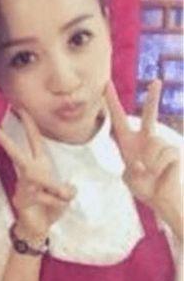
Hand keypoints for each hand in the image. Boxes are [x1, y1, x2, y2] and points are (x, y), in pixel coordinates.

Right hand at [0, 109, 75, 238]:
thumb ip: (66, 190)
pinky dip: (54, 203)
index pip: (35, 141)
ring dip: (55, 188)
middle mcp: (29, 173)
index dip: (29, 125)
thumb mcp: (64, 197)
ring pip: (39, 179)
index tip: (20, 109)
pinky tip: (52, 208)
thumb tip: (68, 189)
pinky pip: (44, 197)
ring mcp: (23, 186)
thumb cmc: (49, 207)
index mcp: (40, 165)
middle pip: (19, 154)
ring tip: (65, 195)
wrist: (38, 227)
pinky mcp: (22, 199)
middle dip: (8, 142)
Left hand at [105, 80, 180, 213]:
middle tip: (156, 81)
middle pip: (149, 114)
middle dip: (153, 97)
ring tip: (152, 173)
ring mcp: (161, 144)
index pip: (118, 118)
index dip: (111, 101)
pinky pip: (165, 156)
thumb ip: (131, 170)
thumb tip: (141, 162)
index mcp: (128, 141)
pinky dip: (160, 168)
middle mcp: (146, 139)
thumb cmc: (143, 188)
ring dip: (151, 164)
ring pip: (155, 146)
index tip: (106, 84)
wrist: (161, 199)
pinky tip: (161, 173)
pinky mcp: (174, 152)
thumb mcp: (129, 179)